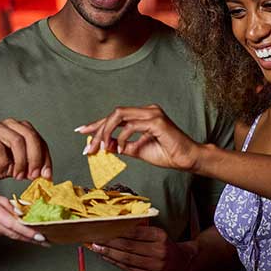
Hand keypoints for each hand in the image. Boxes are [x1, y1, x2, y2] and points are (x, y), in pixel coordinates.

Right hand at [0, 119, 51, 180]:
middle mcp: (11, 125)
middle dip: (35, 159)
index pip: (40, 141)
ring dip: (21, 162)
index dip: (46, 159)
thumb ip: (28, 169)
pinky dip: (3, 162)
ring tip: (18, 176)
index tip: (47, 176)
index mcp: (22, 130)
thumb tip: (45, 176)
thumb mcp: (14, 168)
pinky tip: (2, 171)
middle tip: (33, 176)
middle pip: (31, 137)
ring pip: (17, 141)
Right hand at [0, 189, 46, 245]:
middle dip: (30, 237)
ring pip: (3, 232)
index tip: (43, 237)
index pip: (15, 225)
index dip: (30, 232)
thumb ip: (2, 202)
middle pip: (13, 233)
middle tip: (45, 240)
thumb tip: (19, 209)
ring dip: (13, 230)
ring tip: (24, 229)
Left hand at [76, 105, 200, 171]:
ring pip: (119, 116)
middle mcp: (147, 110)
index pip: (115, 117)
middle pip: (114, 114)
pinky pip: (132, 127)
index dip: (97, 124)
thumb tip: (104, 145)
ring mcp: (152, 114)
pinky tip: (121, 150)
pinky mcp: (157, 121)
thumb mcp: (138, 151)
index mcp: (143, 115)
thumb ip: (122, 146)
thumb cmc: (167, 154)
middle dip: (98, 129)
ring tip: (101, 148)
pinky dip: (122, 138)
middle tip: (89, 147)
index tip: (82, 132)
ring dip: (106, 132)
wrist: (187, 159)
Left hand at [88, 225, 193, 270]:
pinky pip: (129, 270)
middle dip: (109, 242)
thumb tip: (116, 227)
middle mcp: (159, 252)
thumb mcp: (158, 233)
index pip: (134, 232)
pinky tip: (107, 258)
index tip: (104, 228)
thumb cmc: (166, 246)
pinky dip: (116, 263)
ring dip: (109, 253)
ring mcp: (155, 267)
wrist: (182, 265)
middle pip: (128, 246)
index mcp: (160, 237)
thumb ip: (141, 230)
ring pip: (126, 259)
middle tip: (95, 238)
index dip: (117, 231)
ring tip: (97, 248)